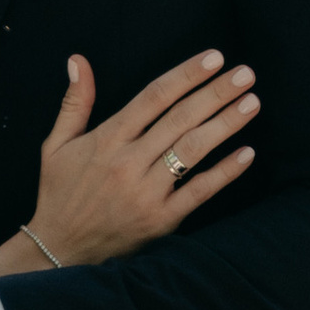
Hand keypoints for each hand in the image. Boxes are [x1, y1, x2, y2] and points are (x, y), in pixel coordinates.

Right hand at [28, 48, 257, 267]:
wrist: (58, 252)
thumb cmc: (60, 194)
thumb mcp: (56, 145)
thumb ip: (75, 102)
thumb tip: (78, 59)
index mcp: (107, 139)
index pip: (154, 96)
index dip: (186, 75)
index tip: (214, 57)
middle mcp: (129, 163)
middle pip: (181, 119)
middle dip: (216, 93)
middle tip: (246, 74)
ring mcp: (146, 193)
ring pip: (193, 150)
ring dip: (226, 124)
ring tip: (252, 102)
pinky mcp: (160, 220)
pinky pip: (198, 192)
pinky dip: (224, 173)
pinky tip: (247, 154)